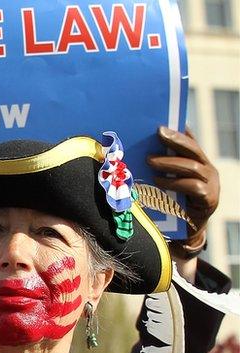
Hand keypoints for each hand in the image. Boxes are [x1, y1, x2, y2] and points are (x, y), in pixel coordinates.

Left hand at [147, 127, 219, 259]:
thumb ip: (162, 167)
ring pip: (191, 167)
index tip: (165, 121)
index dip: (180, 131)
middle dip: (176, 139)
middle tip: (159, 132)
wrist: (186, 231)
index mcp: (200, 162)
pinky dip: (174, 182)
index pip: (191, 142)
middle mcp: (209, 170)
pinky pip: (192, 186)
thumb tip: (140, 151)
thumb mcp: (167, 182)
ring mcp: (212, 184)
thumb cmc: (172, 203)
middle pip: (193, 150)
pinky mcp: (209, 199)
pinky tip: (158, 181)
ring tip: (149, 161)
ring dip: (168, 162)